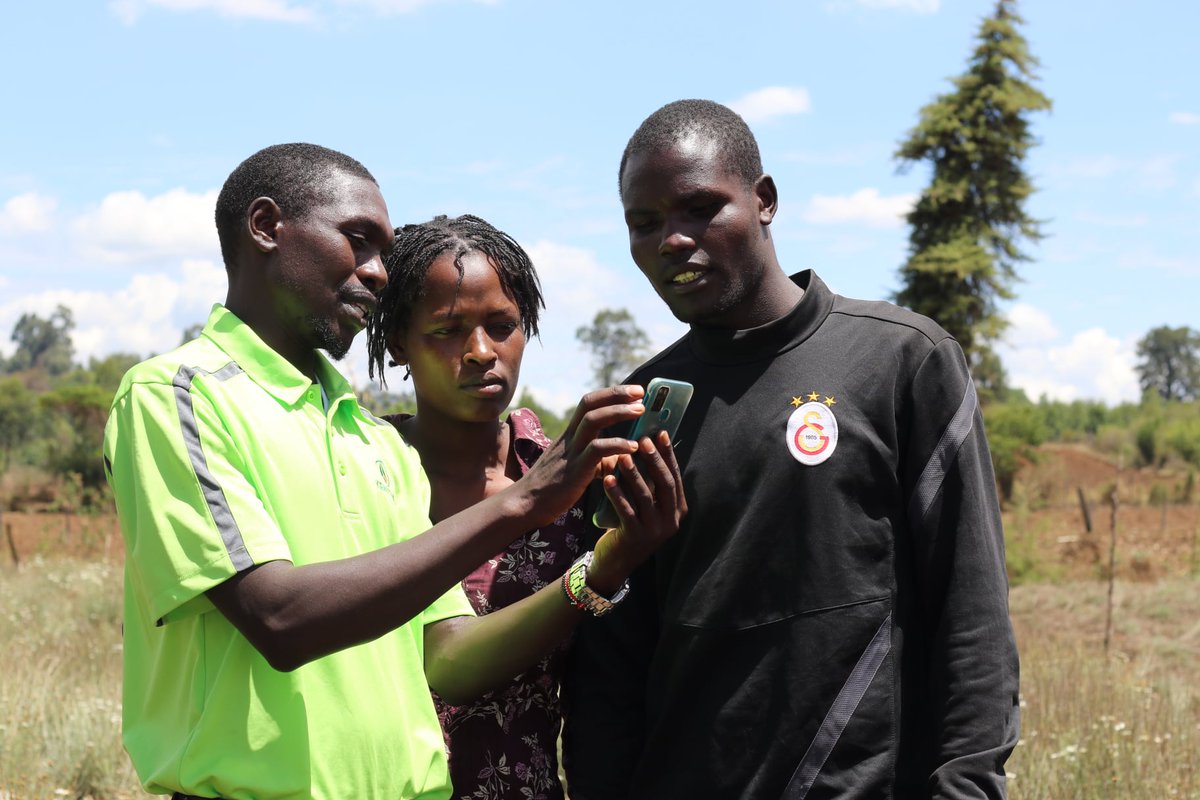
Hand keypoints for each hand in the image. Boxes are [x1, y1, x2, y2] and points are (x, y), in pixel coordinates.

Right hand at [518, 385, 645, 527]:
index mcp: (568, 435)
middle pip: (591, 404)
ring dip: (619, 412)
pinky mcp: (574, 471)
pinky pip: (597, 449)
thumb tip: (617, 457)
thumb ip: (592, 458)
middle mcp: (568, 438)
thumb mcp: (572, 466)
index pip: (588, 403)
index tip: (634, 392)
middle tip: (641, 393)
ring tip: (640, 410)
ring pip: (593, 420)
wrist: (524, 506)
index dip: (611, 394)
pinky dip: (617, 445)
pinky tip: (633, 447)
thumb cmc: (549, 490)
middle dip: (617, 394)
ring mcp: (570, 452)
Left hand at [587, 429, 686, 594]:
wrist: (615, 562)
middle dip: (654, 460)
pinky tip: (607, 478)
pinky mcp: (636, 537)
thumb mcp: (646, 505)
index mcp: (678, 510)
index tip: (660, 433)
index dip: (668, 454)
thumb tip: (646, 445)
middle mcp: (671, 521)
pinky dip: (616, 493)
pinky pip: (626, 510)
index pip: (675, 476)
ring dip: (634, 474)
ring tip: (622, 456)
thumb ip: (651, 483)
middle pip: (665, 484)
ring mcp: (655, 531)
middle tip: (643, 441)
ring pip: (646, 496)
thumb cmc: (629, 525)